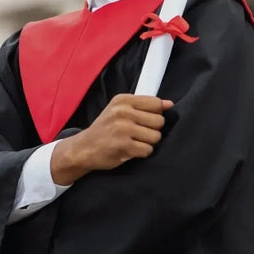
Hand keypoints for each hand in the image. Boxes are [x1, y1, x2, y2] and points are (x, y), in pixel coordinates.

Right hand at [50, 94, 173, 184]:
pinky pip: (148, 150)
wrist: (83, 148)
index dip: (155, 115)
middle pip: (159, 121)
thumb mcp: (121, 110)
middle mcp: (123, 112)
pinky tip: (131, 150)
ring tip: (134, 142)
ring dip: (148, 143)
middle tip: (139, 134)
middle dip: (152, 130)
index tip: (144, 121)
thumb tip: (170, 104)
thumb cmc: (106, 129)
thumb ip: (145, 106)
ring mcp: (123, 129)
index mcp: (123, 100)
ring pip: (156, 137)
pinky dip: (142, 153)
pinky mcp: (123, 145)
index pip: (156, 104)